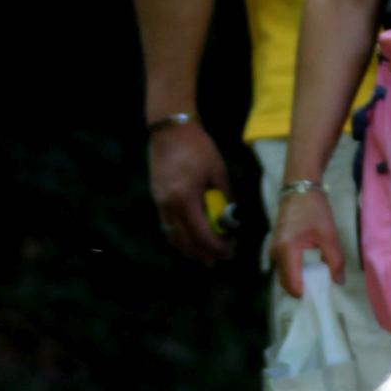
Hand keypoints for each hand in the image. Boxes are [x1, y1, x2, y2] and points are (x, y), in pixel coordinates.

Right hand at [148, 120, 233, 265]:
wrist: (170, 130)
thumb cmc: (198, 148)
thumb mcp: (218, 172)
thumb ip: (225, 199)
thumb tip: (233, 220)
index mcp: (185, 199)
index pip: (202, 234)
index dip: (216, 247)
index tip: (229, 252)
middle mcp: (169, 205)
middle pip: (185, 241)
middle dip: (202, 254)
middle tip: (218, 260)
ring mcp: (160, 203)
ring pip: (173, 236)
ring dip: (188, 249)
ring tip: (204, 256)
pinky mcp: (157, 198)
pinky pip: (167, 226)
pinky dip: (179, 237)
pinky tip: (189, 239)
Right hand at [269, 187, 343, 296]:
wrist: (299, 188)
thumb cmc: (314, 209)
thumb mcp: (329, 235)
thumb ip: (335, 260)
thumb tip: (339, 281)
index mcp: (287, 250)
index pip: (292, 283)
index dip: (305, 293)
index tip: (319, 296)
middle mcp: (275, 253)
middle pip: (285, 282)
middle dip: (301, 289)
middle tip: (319, 290)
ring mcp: (273, 249)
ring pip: (283, 275)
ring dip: (297, 281)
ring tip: (316, 280)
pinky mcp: (275, 246)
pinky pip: (283, 266)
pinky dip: (294, 272)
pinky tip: (308, 270)